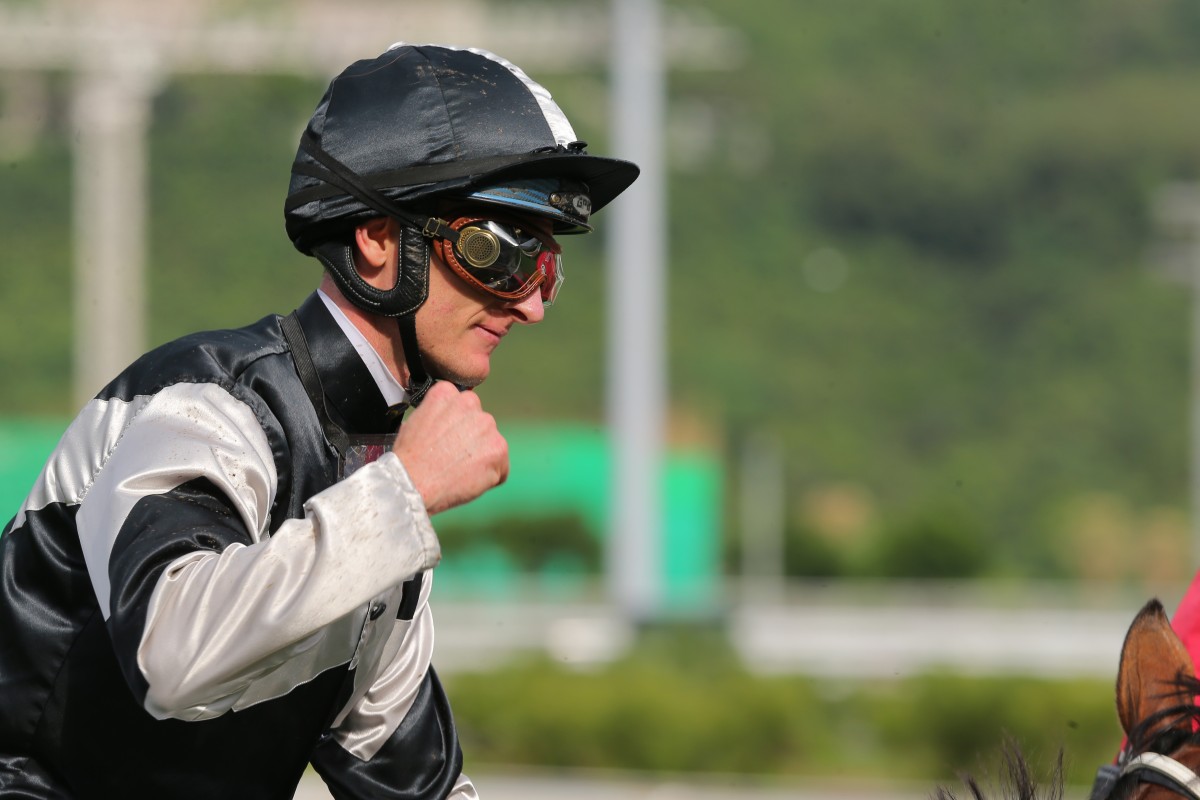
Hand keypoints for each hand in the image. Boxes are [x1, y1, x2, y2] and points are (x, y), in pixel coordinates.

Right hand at [392, 381, 508, 514]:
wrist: (412, 483)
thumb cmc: (408, 458)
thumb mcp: (415, 421)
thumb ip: (438, 414)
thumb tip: (448, 422)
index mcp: (447, 392)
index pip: (463, 407)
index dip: (455, 427)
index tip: (445, 440)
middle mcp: (470, 402)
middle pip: (479, 424)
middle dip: (471, 441)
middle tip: (452, 459)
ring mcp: (487, 425)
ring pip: (491, 445)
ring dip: (480, 459)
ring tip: (457, 472)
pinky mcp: (499, 448)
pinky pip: (501, 467)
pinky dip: (489, 477)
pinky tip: (468, 481)